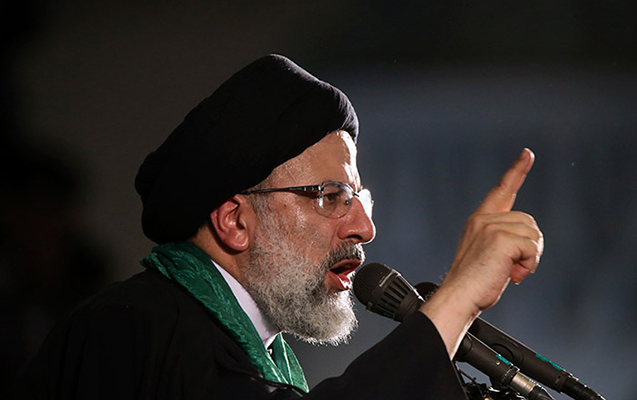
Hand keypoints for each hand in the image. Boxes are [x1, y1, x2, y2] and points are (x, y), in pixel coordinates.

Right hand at [443, 148, 542, 311]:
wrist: (458, 297)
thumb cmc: (472, 284)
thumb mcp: (487, 254)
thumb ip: (504, 240)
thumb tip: (529, 242)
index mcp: (479, 221)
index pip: (501, 190)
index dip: (516, 171)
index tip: (527, 154)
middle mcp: (483, 219)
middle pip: (529, 222)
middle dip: (528, 248)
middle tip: (511, 268)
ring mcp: (490, 227)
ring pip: (533, 235)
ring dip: (529, 258)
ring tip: (508, 272)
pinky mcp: (500, 239)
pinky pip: (532, 248)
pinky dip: (528, 265)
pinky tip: (511, 274)